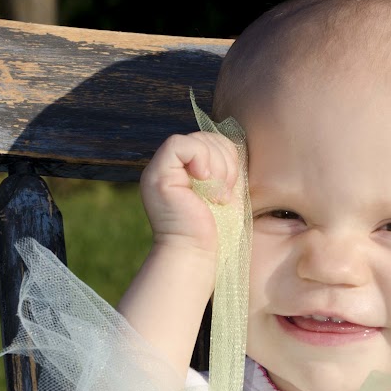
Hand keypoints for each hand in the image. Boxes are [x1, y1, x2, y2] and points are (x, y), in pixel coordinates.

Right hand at [139, 130, 240, 253]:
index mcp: (184, 170)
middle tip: (223, 194)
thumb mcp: (224, 189)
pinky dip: (200, 159)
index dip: (227, 157)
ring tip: (216, 195)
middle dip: (225, 162)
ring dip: (217, 166)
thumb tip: (233, 144)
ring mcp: (159, 169)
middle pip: (205, 137)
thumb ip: (223, 166)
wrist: (197, 254)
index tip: (228, 187)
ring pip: (196, 139)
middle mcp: (169, 167)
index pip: (210, 141)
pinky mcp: (157, 175)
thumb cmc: (215, 230)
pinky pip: (179, 145)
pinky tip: (204, 182)